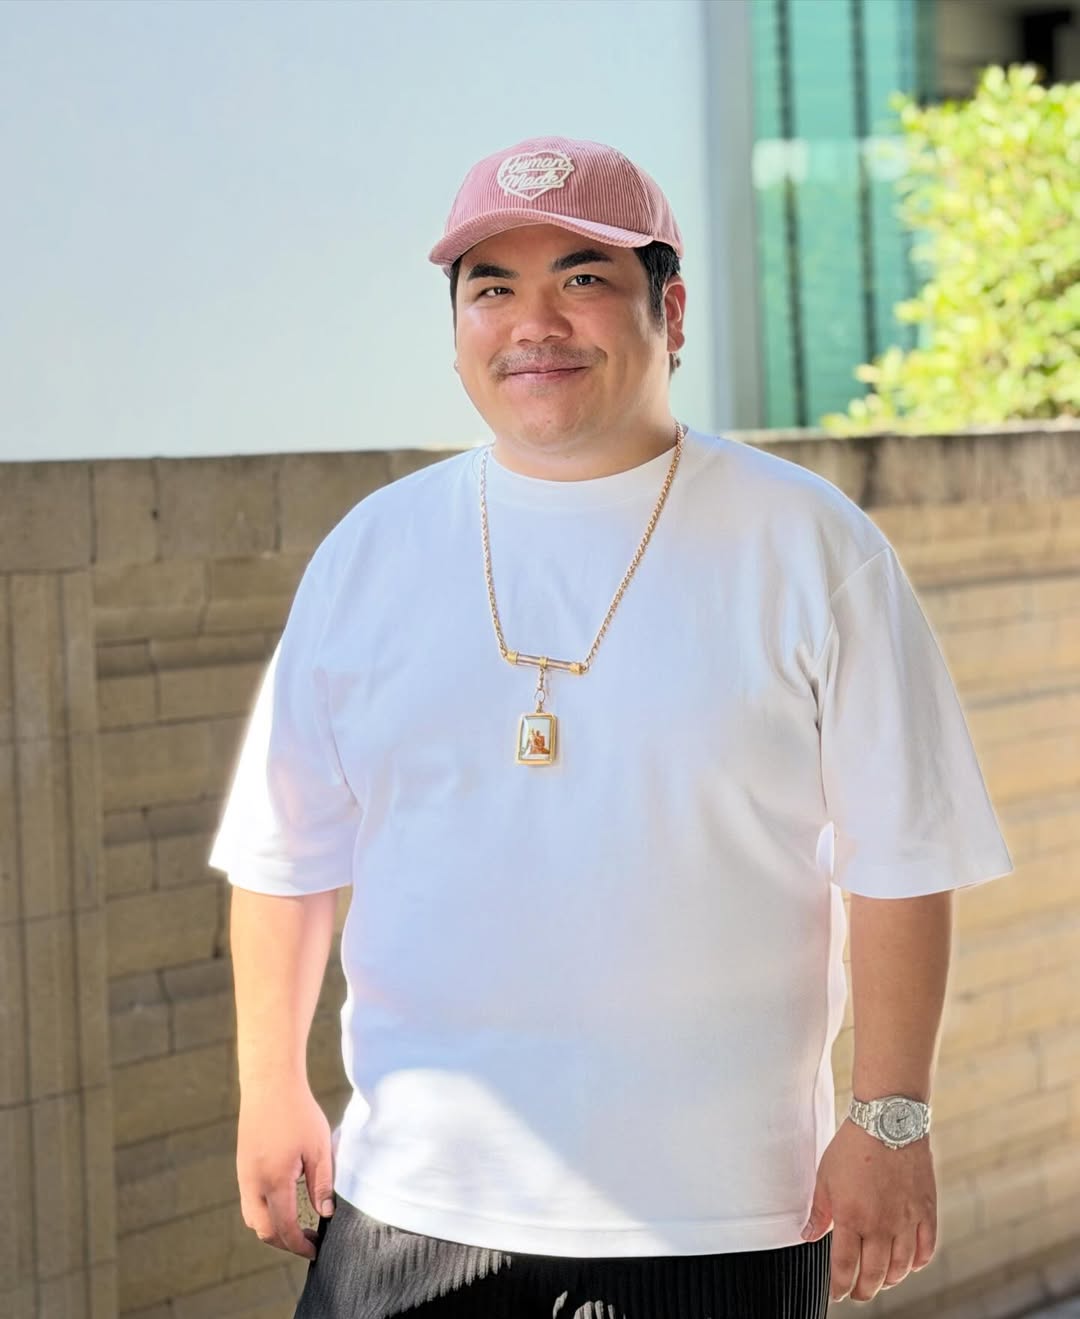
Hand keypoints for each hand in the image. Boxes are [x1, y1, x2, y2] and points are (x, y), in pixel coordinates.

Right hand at [237, 1079, 335, 1259]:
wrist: (269, 1084)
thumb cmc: (298, 1112)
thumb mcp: (319, 1148)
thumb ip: (322, 1184)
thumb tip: (325, 1214)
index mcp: (274, 1181)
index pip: (285, 1228)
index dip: (300, 1245)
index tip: (316, 1250)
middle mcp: (253, 1183)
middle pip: (264, 1230)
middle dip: (285, 1242)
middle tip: (308, 1241)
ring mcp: (244, 1175)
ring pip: (253, 1218)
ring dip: (272, 1228)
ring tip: (297, 1225)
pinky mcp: (242, 1166)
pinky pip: (249, 1200)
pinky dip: (264, 1211)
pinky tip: (284, 1202)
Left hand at [801, 1118, 936, 1302]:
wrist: (887, 1120)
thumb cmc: (853, 1145)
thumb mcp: (825, 1176)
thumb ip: (819, 1211)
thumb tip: (809, 1236)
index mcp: (851, 1217)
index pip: (844, 1266)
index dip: (839, 1286)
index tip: (836, 1294)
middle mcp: (881, 1225)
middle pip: (873, 1274)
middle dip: (863, 1290)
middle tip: (857, 1293)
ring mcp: (906, 1220)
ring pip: (900, 1268)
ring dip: (888, 1280)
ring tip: (879, 1281)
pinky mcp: (926, 1211)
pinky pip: (925, 1249)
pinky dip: (916, 1264)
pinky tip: (907, 1265)